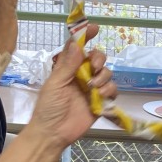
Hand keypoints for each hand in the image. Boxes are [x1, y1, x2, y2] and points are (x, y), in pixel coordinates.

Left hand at [27, 25, 116, 149]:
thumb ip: (68, 65)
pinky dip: (109, 90)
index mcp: (68, 68)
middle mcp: (82, 75)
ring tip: (94, 88)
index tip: (95, 28)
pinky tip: (100, 96)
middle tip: (94, 67)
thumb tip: (77, 44)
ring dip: (103, 77)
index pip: (78, 47)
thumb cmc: (49, 108)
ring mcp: (93, 88)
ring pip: (107, 73)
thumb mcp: (55, 84)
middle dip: (99, 59)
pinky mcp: (102, 101)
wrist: (54, 133)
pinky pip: (113, 90)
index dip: (86, 36)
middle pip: (98, 58)